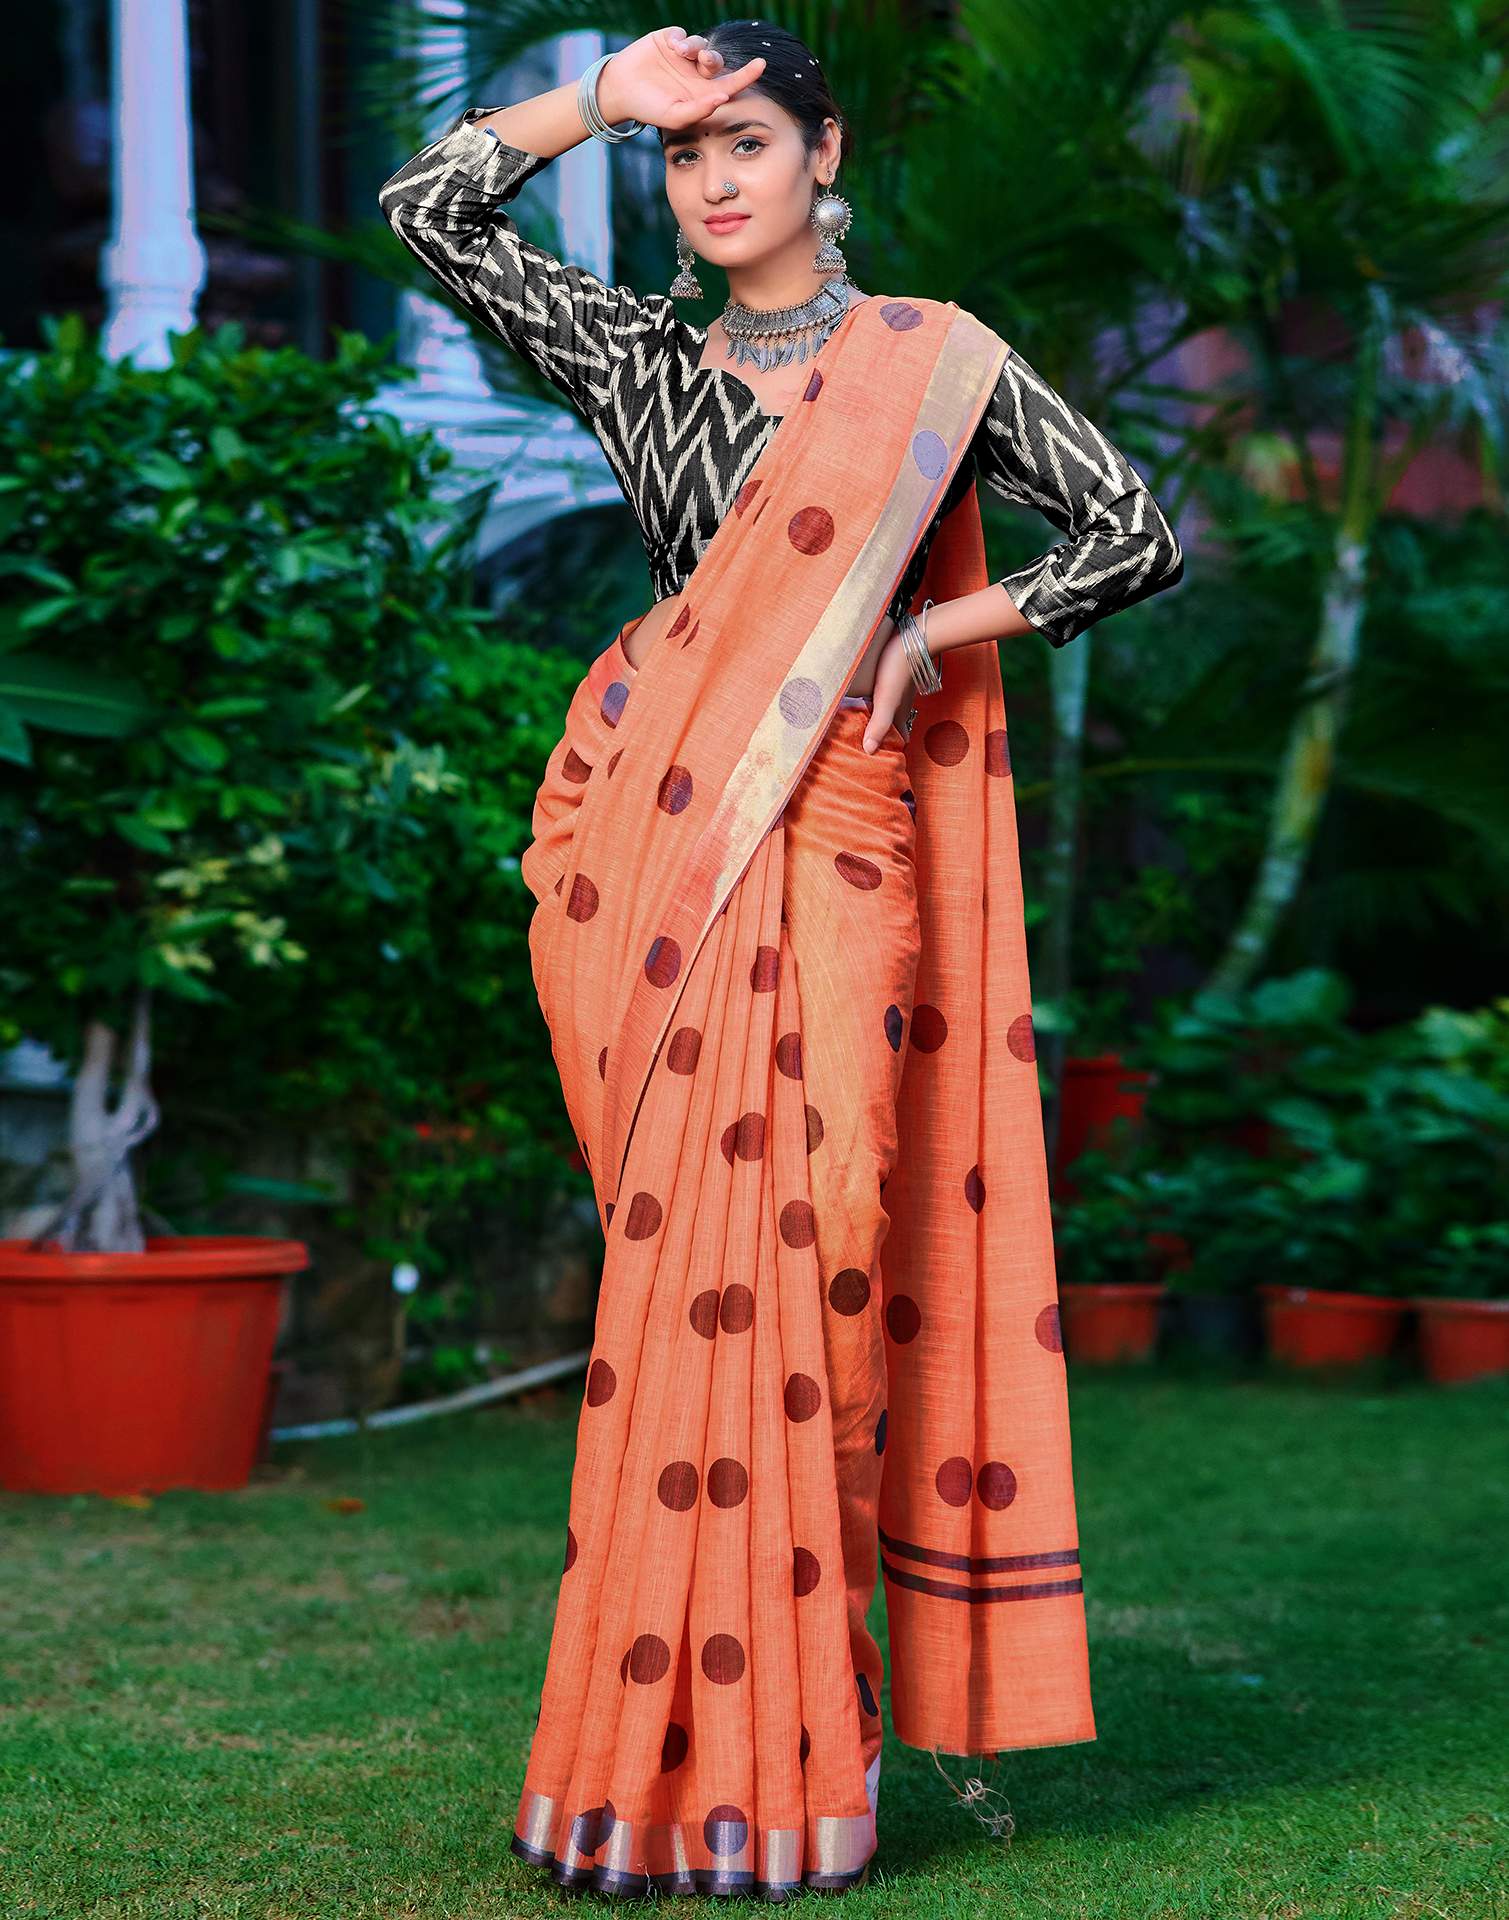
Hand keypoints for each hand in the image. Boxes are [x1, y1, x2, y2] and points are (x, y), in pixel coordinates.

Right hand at [595, 26, 766, 131]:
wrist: (620, 90)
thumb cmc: (648, 109)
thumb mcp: (674, 117)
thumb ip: (699, 110)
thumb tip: (723, 97)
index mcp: (702, 94)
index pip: (730, 84)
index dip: (747, 75)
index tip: (761, 65)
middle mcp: (695, 74)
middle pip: (717, 61)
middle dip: (714, 58)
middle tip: (704, 62)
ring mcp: (683, 57)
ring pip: (701, 44)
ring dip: (695, 46)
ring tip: (680, 52)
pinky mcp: (669, 40)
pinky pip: (682, 33)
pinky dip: (680, 38)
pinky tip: (671, 47)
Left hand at [862, 619, 918, 753]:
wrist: (915, 637)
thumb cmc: (899, 668)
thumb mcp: (887, 698)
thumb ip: (879, 724)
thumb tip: (868, 751)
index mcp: (899, 716)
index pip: (897, 741)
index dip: (888, 751)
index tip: (874, 760)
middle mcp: (901, 707)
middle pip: (893, 729)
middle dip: (881, 739)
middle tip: (863, 747)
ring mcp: (899, 694)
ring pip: (890, 714)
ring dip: (878, 723)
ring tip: (860, 729)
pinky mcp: (895, 680)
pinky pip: (886, 700)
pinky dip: (877, 707)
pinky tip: (866, 702)